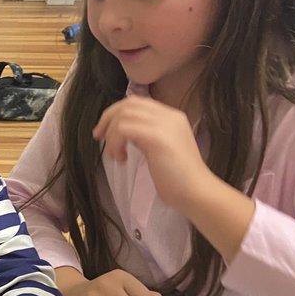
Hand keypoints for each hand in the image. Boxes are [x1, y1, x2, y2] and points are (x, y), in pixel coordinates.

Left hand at [93, 96, 212, 209]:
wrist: (196, 192)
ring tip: (116, 155)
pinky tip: (121, 159)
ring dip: (112, 135)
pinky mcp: (156, 137)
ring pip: (124, 114)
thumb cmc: (179, 180)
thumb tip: (124, 133)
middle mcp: (169, 115)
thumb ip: (146, 137)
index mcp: (172, 117)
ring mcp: (164, 124)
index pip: (138, 103)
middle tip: (98, 137)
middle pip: (129, 103)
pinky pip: (123, 128)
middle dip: (108, 118)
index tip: (104, 133)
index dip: (116, 114)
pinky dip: (115, 142)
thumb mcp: (160, 150)